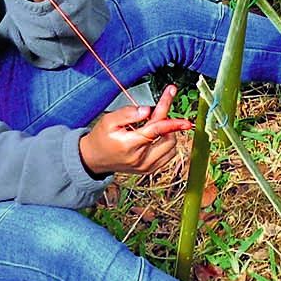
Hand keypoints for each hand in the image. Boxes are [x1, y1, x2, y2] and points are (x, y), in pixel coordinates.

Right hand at [78, 85, 192, 175]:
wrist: (94, 159)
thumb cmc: (101, 138)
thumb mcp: (109, 120)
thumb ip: (128, 113)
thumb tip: (147, 110)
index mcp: (130, 145)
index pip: (156, 131)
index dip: (172, 123)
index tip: (185, 120)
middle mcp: (141, 159)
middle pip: (167, 137)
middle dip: (166, 121)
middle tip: (157, 110)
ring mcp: (146, 166)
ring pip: (171, 146)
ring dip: (167, 133)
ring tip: (152, 125)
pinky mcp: (150, 169)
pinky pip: (168, 155)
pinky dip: (166, 142)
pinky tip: (155, 136)